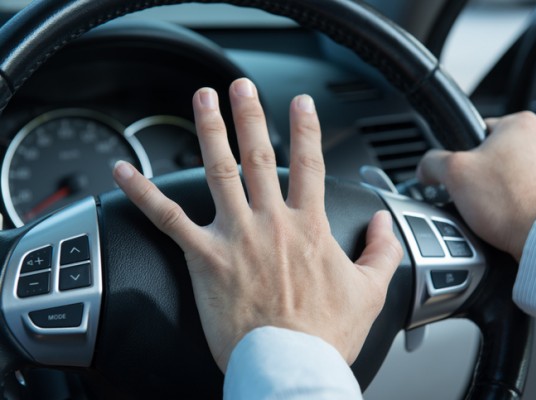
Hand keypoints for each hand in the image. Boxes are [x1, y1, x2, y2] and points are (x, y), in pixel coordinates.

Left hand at [113, 78, 402, 371]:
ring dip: (210, 131)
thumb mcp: (371, 290)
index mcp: (309, 227)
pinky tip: (124, 171)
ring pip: (219, 170)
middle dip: (250, 115)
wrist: (292, 366)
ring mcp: (236, 236)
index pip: (310, 164)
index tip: (301, 104)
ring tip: (203, 101)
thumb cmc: (326, 334)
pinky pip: (168, 218)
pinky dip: (143, 192)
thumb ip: (383, 250)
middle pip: (259, 156)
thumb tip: (384, 224)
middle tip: (241, 87)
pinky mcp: (205, 258)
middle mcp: (271, 222)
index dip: (307, 129)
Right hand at [417, 111, 535, 260]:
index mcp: (521, 124)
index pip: (475, 131)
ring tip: (489, 208)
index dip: (459, 154)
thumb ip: (432, 161)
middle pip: (490, 155)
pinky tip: (503, 216)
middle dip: (477, 175)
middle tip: (470, 193)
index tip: (456, 172)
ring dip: (494, 191)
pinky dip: (510, 205)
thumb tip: (426, 168)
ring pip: (506, 176)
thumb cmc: (509, 203)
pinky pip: (521, 194)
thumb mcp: (453, 172)